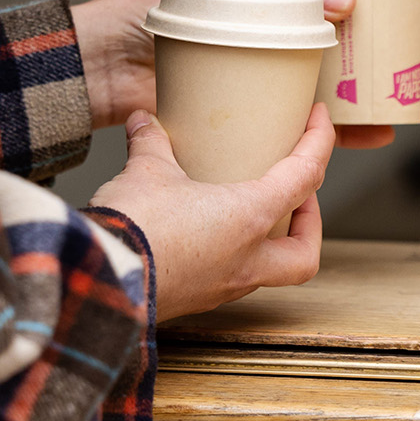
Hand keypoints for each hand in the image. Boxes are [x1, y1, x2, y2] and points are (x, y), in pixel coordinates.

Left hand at [69, 0, 419, 150]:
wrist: (90, 72)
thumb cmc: (134, 18)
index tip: (409, 1)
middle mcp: (258, 30)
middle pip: (332, 36)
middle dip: (379, 45)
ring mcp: (252, 73)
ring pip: (320, 81)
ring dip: (364, 91)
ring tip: (404, 98)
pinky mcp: (240, 111)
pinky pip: (291, 121)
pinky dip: (329, 132)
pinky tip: (368, 135)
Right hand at [88, 104, 333, 320]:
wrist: (100, 281)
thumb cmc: (133, 227)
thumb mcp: (146, 171)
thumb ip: (152, 142)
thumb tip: (144, 121)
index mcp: (249, 219)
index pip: (305, 177)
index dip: (319, 143)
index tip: (319, 121)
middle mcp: (246, 260)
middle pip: (305, 254)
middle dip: (310, 224)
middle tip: (298, 196)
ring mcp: (221, 287)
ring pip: (268, 271)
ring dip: (270, 242)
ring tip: (248, 212)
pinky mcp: (194, 299)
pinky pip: (230, 279)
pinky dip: (232, 255)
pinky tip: (205, 235)